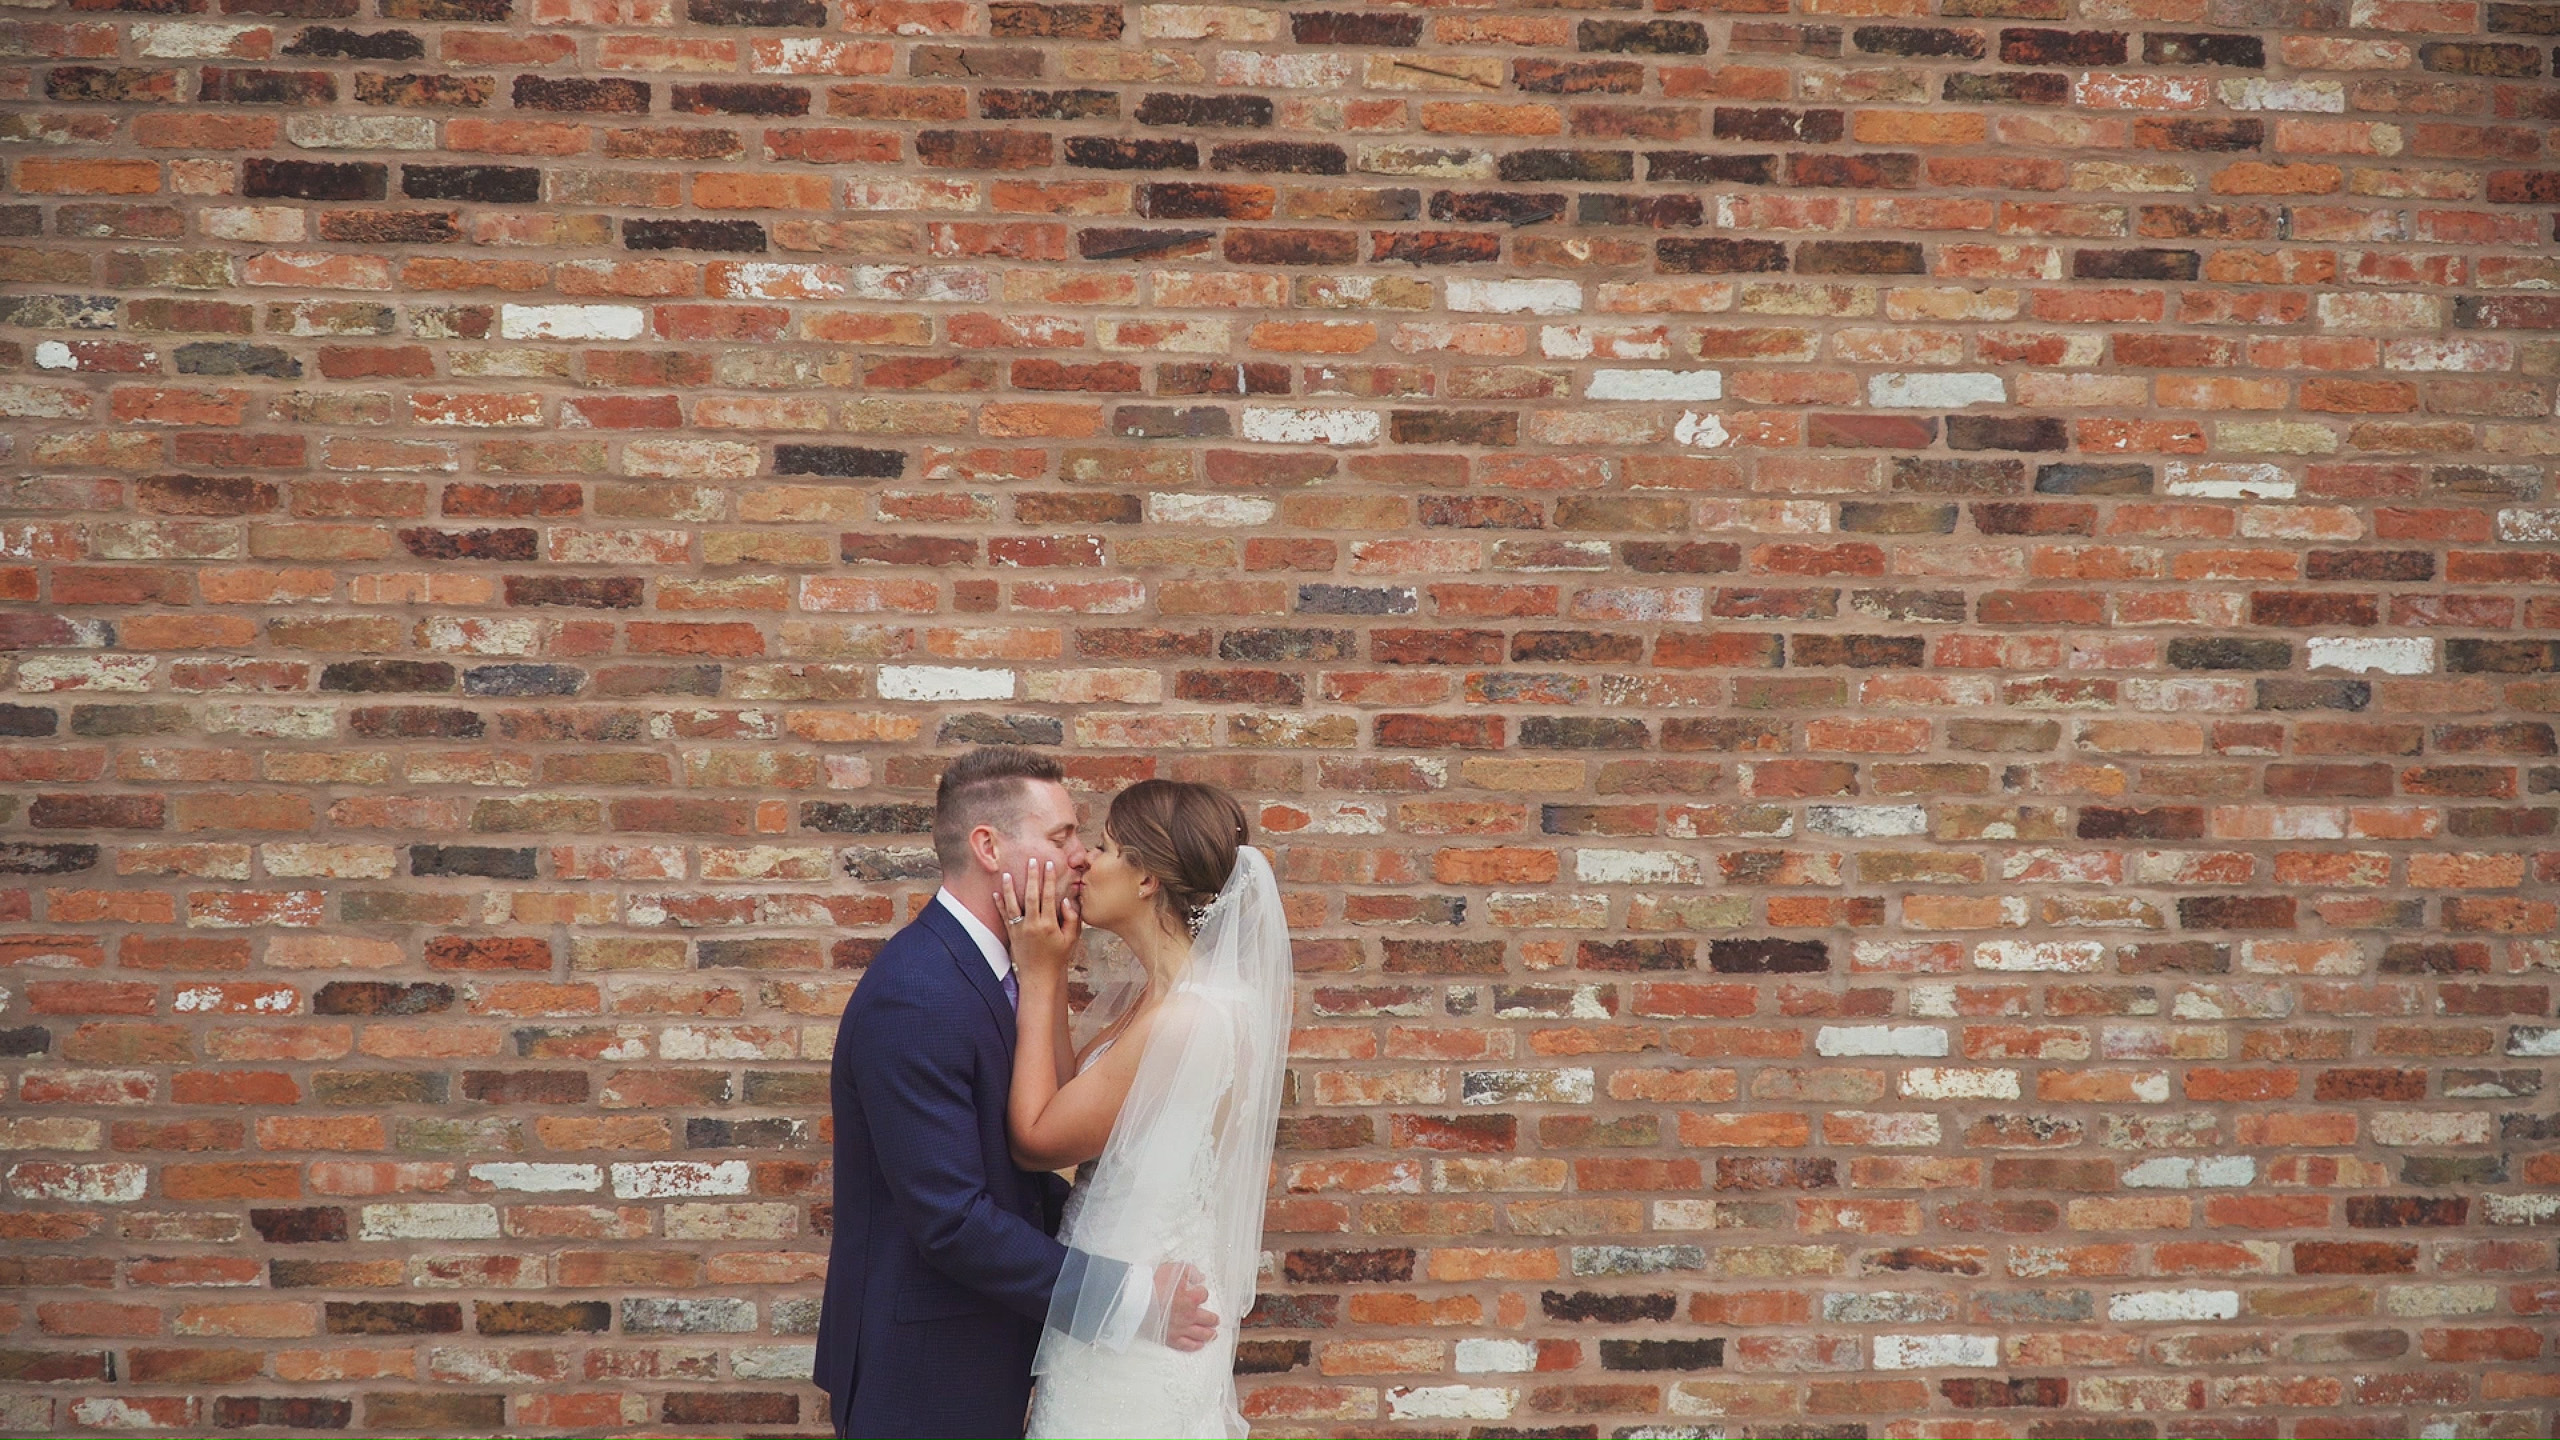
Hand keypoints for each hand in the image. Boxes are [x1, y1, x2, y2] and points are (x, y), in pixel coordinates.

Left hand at [999, 859, 1079, 978]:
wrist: (1039, 976)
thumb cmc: (1058, 957)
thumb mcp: (1071, 939)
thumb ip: (1072, 919)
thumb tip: (1066, 900)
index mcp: (1049, 924)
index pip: (1049, 896)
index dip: (1049, 879)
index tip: (1048, 865)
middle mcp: (1033, 925)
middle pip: (1031, 896)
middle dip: (1031, 877)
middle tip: (1031, 860)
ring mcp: (1020, 929)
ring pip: (1013, 904)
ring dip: (1009, 888)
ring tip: (1007, 874)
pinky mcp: (1011, 934)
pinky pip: (1004, 916)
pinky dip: (999, 904)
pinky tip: (996, 893)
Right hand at [1152, 1261, 1217, 1352]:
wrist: (1138, 1300)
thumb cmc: (1155, 1284)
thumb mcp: (1175, 1269)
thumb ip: (1190, 1271)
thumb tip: (1200, 1277)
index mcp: (1192, 1298)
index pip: (1204, 1295)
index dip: (1202, 1292)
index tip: (1199, 1292)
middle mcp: (1190, 1315)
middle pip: (1208, 1319)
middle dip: (1213, 1319)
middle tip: (1215, 1320)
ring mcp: (1181, 1328)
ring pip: (1201, 1334)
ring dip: (1209, 1334)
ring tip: (1213, 1334)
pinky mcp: (1171, 1338)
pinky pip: (1187, 1345)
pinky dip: (1195, 1345)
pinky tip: (1199, 1345)